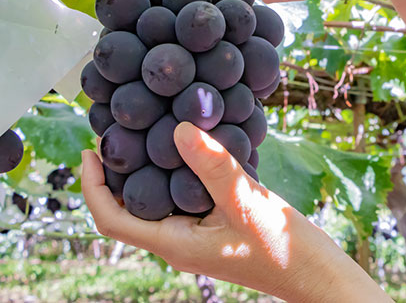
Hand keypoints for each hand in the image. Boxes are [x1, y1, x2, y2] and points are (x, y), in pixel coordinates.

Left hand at [82, 122, 384, 301]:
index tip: (89, 150)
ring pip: (158, 200)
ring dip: (149, 169)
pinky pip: (186, 197)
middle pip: (129, 207)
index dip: (92, 186)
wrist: (317, 276)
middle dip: (116, 171)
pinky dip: (181, 172)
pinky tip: (197, 147)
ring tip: (153, 131)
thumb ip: (214, 167)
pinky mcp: (217, 227)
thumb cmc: (284, 250)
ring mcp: (197, 236)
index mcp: (174, 243)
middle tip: (120, 130)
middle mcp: (179, 241)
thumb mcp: (247, 204)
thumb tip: (178, 129)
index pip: (112, 218)